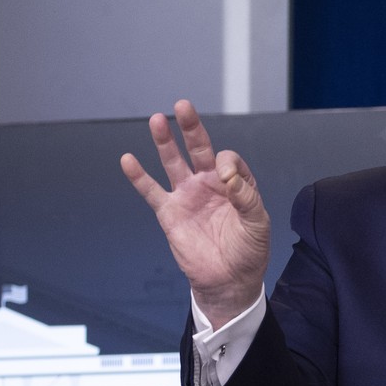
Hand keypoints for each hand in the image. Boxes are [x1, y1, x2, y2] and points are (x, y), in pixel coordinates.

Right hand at [121, 99, 269, 326]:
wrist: (229, 281)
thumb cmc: (249, 252)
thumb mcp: (257, 224)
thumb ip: (247, 197)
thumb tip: (227, 175)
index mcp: (235, 184)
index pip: (227, 159)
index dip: (226, 163)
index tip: (226, 177)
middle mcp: (209, 185)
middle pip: (198, 149)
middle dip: (191, 128)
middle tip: (183, 105)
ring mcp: (187, 196)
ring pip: (173, 162)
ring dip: (165, 142)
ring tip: (157, 120)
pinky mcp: (169, 213)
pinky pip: (151, 191)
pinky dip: (139, 176)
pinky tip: (128, 159)